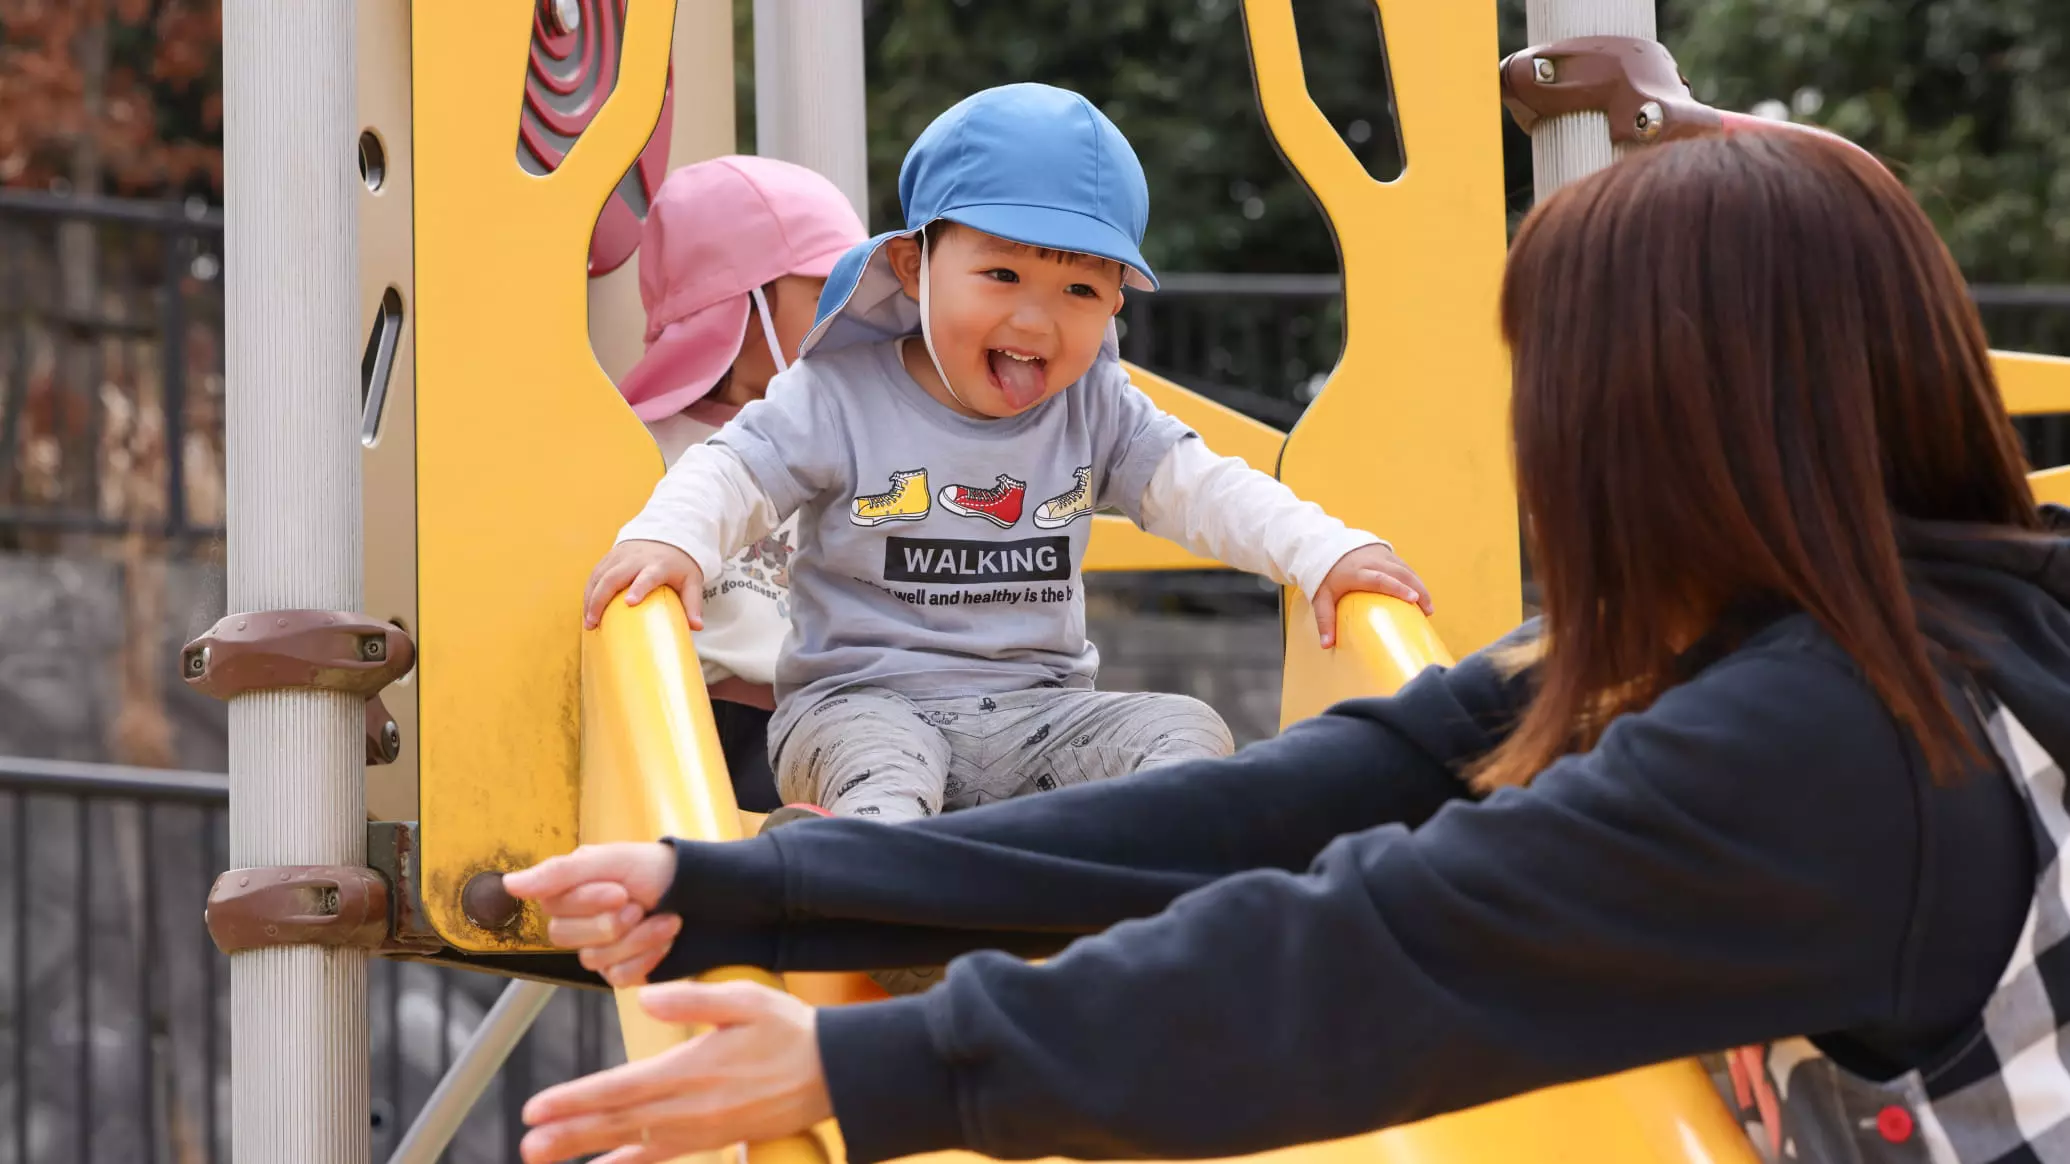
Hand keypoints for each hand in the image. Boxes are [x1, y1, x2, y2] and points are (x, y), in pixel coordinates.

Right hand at [503, 843, 681, 985]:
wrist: (707, 894)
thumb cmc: (657, 869)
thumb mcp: (611, 859)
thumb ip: (559, 873)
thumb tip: (509, 883)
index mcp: (572, 891)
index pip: (552, 906)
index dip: (587, 902)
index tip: (621, 889)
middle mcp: (580, 922)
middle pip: (566, 937)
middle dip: (611, 922)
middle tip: (641, 904)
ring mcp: (601, 949)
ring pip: (594, 959)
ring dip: (637, 938)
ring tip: (666, 919)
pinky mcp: (623, 972)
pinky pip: (617, 978)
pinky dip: (647, 957)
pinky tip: (666, 940)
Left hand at [519, 980, 833, 1163]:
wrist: (835, 1073)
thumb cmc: (791, 1030)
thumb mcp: (747, 999)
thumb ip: (694, 999)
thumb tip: (647, 1000)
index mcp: (692, 1068)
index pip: (620, 1087)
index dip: (576, 1099)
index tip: (538, 1107)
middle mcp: (691, 1106)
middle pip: (617, 1121)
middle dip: (569, 1132)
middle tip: (528, 1143)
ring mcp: (702, 1127)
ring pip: (632, 1141)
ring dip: (587, 1148)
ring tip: (546, 1156)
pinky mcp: (714, 1136)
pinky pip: (662, 1155)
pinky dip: (630, 1163)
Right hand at [584, 541, 704, 629]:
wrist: (668, 533)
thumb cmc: (679, 563)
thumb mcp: (692, 580)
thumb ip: (692, 603)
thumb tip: (696, 627)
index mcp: (658, 565)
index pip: (647, 576)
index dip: (638, 588)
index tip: (629, 602)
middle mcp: (636, 559)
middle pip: (613, 577)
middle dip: (600, 600)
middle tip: (593, 623)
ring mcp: (620, 556)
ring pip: (599, 575)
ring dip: (590, 598)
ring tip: (588, 621)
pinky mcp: (611, 556)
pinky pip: (595, 573)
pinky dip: (589, 590)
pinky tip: (587, 607)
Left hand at [1314, 543, 1433, 647]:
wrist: (1325, 546)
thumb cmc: (1324, 575)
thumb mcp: (1320, 597)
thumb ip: (1325, 620)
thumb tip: (1326, 645)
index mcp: (1356, 572)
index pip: (1381, 579)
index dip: (1398, 588)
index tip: (1413, 599)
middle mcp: (1371, 561)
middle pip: (1400, 574)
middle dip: (1417, 590)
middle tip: (1428, 610)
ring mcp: (1381, 555)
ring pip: (1406, 569)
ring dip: (1420, 586)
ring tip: (1428, 606)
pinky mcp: (1386, 553)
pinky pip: (1404, 566)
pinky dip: (1415, 579)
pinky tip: (1421, 594)